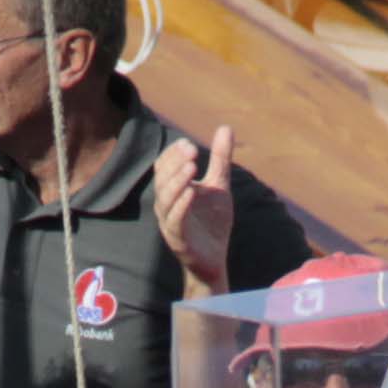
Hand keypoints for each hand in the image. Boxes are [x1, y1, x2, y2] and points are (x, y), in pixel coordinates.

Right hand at [153, 129, 238, 288]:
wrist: (215, 260)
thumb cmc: (212, 223)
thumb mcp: (219, 185)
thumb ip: (220, 159)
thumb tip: (225, 127)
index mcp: (172, 190)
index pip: (164, 167)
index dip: (173, 154)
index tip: (189, 144)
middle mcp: (166, 205)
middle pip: (162, 179)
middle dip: (175, 163)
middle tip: (192, 150)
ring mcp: (169, 222)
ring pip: (165, 199)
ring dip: (177, 181)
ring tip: (191, 166)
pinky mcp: (177, 240)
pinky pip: (175, 220)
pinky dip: (181, 205)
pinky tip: (192, 193)